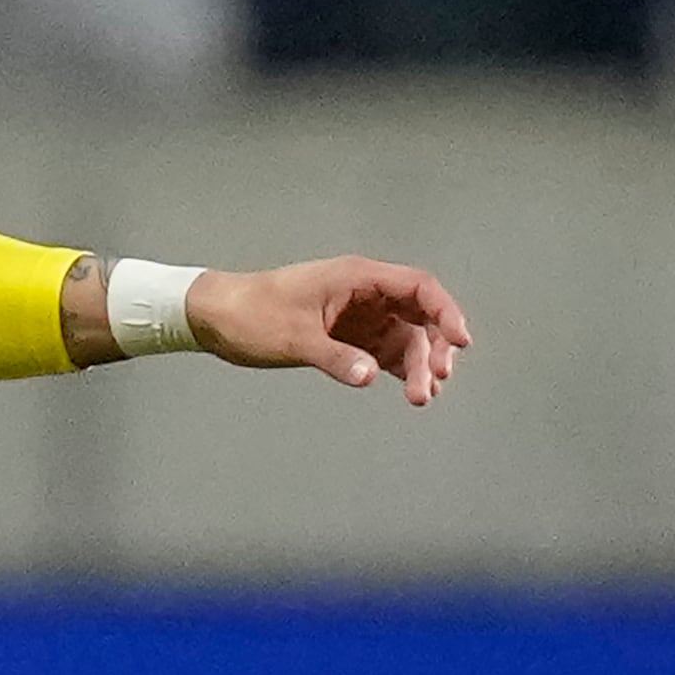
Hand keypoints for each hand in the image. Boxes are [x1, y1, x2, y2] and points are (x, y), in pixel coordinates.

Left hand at [188, 255, 470, 406]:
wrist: (214, 317)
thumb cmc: (250, 315)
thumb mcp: (294, 338)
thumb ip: (335, 357)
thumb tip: (369, 375)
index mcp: (356, 277)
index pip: (418, 288)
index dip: (445, 313)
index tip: (460, 342)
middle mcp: (364, 293)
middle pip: (418, 317)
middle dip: (432, 350)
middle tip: (432, 383)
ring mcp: (357, 315)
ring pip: (404, 338)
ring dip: (417, 365)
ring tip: (421, 397)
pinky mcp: (346, 336)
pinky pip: (384, 351)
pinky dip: (398, 370)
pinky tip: (410, 391)